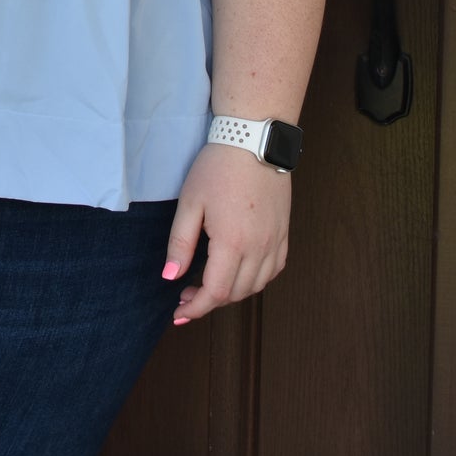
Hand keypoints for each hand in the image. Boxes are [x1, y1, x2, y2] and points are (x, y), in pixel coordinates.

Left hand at [162, 141, 290, 324]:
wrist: (253, 141)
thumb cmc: (216, 169)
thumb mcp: (190, 203)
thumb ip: (180, 243)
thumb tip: (171, 277)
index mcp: (232, 243)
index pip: (216, 292)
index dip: (196, 308)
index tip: (179, 314)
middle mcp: (258, 248)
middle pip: (236, 293)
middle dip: (210, 301)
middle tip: (187, 293)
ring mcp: (275, 241)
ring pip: (256, 286)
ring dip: (232, 293)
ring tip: (210, 284)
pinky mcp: (284, 233)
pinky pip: (274, 269)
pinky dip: (256, 279)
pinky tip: (240, 272)